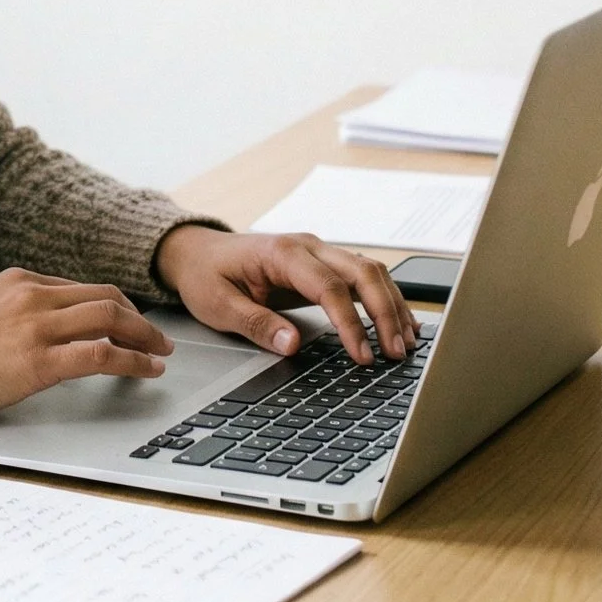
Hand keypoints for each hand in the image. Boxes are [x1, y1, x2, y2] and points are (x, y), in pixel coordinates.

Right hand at [0, 268, 174, 424]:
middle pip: (106, 297)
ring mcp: (36, 326)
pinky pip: (101, 355)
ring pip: (110, 319)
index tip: (130, 322)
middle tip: (158, 337)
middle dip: (139, 317)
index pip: (83, 288)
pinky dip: (133, 361)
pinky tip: (146, 370)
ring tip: (160, 353)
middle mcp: (32, 295)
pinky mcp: (37, 361)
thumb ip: (17, 312)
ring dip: (144, 336)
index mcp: (19, 281)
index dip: (115, 306)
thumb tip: (50, 329)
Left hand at [153, 225, 419, 364]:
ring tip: (405, 344)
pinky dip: (385, 299)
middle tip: (395, 352)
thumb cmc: (206, 275)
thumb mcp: (219, 304)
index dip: (351, 322)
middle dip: (385, 313)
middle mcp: (307, 246)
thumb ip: (256, 323)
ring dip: (392, 305)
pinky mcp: (323, 265)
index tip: (362, 355)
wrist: (197, 252)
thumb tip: (291, 345)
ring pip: (370, 271)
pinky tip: (400, 322)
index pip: (329, 287)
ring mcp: (319, 252)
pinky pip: (363, 277)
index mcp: (282, 253)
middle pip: (363, 272)